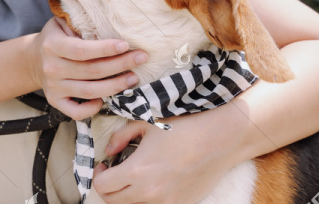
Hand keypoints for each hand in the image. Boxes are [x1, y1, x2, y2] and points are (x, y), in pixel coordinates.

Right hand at [26, 17, 148, 120]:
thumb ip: (79, 23)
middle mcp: (52, 68)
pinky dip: (93, 108)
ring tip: (133, 78)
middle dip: (120, 65)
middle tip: (141, 58)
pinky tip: (106, 99)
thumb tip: (108, 25)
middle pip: (92, 71)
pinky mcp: (55, 102)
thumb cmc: (55, 37)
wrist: (33, 59)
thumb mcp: (61, 23)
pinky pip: (76, 112)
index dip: (105, 49)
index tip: (126, 45)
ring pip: (89, 91)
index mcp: (52, 46)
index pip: (82, 50)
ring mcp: (53, 87)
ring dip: (115, 86)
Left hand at [91, 105, 246, 203]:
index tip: (105, 165)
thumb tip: (109, 150)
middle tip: (115, 171)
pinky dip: (147, 198)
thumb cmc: (184, 126)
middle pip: (113, 201)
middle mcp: (149, 192)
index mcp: (137, 171)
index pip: (102, 185)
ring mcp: (166, 202)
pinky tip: (154, 181)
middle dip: (109, 186)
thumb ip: (121, 136)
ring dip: (128, 194)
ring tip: (135, 176)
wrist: (220, 138)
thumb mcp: (146, 123)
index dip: (98, 173)